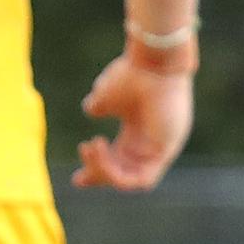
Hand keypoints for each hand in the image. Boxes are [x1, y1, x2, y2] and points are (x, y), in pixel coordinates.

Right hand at [72, 53, 193, 190]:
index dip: (98, 171)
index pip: (119, 162)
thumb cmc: (134, 74)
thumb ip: (100, 106)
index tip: (76, 178)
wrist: (153, 63)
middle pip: (124, 175)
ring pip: (130, 179)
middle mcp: (151, 144)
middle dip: (98, 174)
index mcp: (139, 131)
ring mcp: (161, 149)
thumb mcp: (108, 94)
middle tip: (82, 157)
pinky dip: (118, 174)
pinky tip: (102, 150)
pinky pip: (142, 180)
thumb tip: (93, 111)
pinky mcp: (166, 151)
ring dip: (103, 170)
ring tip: (91, 144)